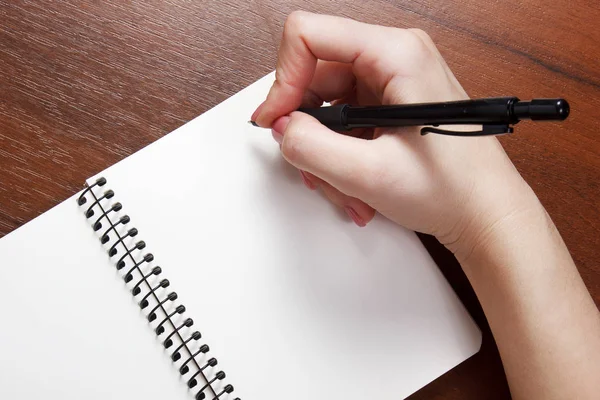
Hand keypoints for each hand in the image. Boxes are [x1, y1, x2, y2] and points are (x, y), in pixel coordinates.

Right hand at [252, 11, 536, 259]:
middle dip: (306, 127)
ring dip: (324, 150)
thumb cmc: (456, 190)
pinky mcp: (389, 105)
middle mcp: (395, 59)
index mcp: (398, 54)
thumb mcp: (371, 175)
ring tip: (345, 185)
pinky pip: (343, 122)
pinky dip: (339, 155)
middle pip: (314, 74)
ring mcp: (392, 83)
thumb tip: (284, 129)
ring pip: (326, 105)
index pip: (309, 35)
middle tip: (311, 163)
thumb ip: (313, 149)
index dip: (283, 78)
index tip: (278, 120)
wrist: (485, 214)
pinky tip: (355, 183)